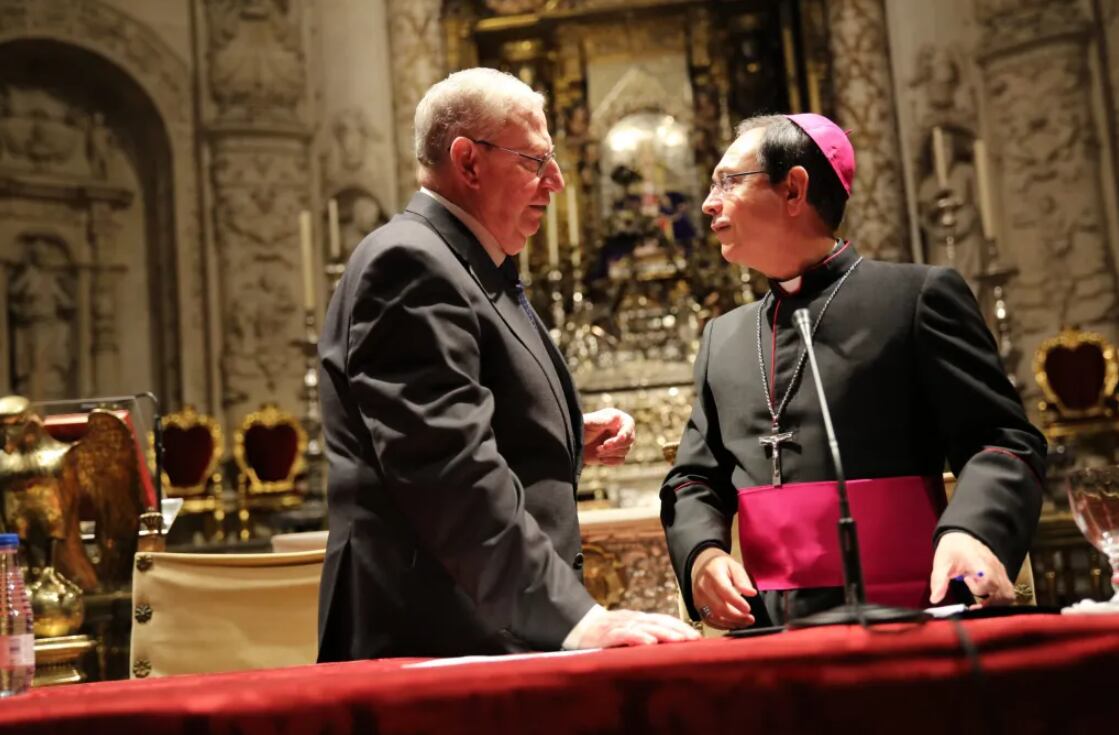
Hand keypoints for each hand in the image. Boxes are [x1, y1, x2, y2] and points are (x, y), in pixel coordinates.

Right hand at [574, 608, 699, 647]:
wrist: (577, 626)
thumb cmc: (605, 634)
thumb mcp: (628, 632)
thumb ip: (644, 637)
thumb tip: (669, 648)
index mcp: (639, 619)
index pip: (663, 620)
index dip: (680, 626)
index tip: (697, 637)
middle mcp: (632, 619)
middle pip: (658, 622)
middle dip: (677, 630)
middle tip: (694, 639)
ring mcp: (620, 625)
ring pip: (645, 627)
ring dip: (663, 633)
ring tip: (679, 640)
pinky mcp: (607, 634)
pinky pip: (624, 634)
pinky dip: (638, 637)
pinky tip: (649, 642)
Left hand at [582, 408, 635, 465]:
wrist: (573, 443)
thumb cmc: (580, 428)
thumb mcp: (589, 422)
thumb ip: (601, 420)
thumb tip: (612, 420)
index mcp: (616, 418)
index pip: (629, 424)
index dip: (626, 432)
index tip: (619, 438)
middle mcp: (620, 430)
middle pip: (629, 440)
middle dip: (616, 445)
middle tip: (601, 447)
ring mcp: (618, 443)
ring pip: (625, 450)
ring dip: (611, 452)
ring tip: (597, 451)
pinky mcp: (614, 454)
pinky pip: (621, 460)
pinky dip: (612, 461)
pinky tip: (600, 459)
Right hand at [691, 547, 757, 629]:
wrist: (703, 567)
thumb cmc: (720, 567)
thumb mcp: (734, 566)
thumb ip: (742, 579)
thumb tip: (751, 592)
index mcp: (713, 574)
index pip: (724, 591)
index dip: (737, 602)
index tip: (748, 609)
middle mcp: (703, 587)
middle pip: (719, 607)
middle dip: (737, 616)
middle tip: (750, 619)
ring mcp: (698, 598)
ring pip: (714, 616)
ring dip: (731, 622)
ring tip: (744, 622)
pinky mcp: (698, 607)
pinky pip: (709, 621)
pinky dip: (723, 625)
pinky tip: (733, 623)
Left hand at [929, 531, 1014, 606]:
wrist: (961, 537)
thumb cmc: (952, 549)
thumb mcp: (941, 563)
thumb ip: (939, 581)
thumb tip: (935, 599)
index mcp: (978, 563)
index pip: (989, 580)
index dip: (981, 593)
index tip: (970, 603)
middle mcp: (993, 567)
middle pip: (1005, 592)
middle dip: (992, 605)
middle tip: (976, 608)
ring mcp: (1000, 570)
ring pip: (1009, 593)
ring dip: (996, 603)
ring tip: (980, 604)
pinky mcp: (1002, 573)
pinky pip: (1007, 590)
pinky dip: (998, 599)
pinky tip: (984, 598)